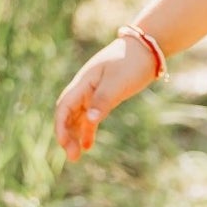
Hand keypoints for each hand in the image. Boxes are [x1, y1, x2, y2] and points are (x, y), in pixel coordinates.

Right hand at [53, 37, 157, 160]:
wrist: (146, 49)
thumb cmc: (131, 62)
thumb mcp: (118, 83)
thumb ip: (103, 100)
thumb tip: (90, 120)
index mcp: (83, 82)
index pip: (64, 106)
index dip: (60, 126)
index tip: (63, 143)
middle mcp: (84, 88)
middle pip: (68, 114)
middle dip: (67, 135)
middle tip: (73, 157)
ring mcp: (93, 92)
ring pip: (78, 117)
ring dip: (75, 135)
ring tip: (76, 156)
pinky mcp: (104, 96)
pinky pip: (91, 116)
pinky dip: (88, 129)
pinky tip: (88, 145)